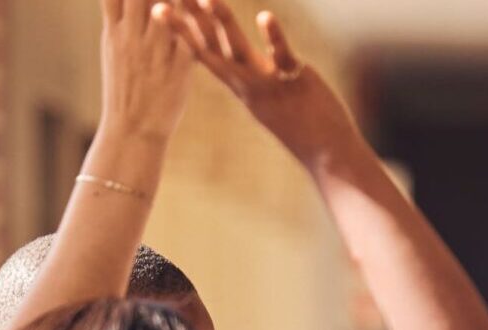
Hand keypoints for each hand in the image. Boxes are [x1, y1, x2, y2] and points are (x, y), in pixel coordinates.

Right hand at [100, 0, 194, 139]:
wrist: (132, 131)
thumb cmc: (124, 89)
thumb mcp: (113, 51)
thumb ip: (120, 22)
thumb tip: (120, 0)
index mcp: (114, 35)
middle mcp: (132, 39)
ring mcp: (155, 53)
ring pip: (168, 10)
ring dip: (180, 0)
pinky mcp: (180, 67)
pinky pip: (190, 36)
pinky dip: (196, 24)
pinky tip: (208, 12)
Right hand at [162, 0, 362, 169]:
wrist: (329, 157)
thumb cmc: (302, 126)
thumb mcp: (267, 99)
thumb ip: (251, 79)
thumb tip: (239, 63)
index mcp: (240, 87)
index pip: (203, 54)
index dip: (181, 32)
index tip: (158, 9)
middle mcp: (247, 86)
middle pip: (210, 49)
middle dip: (186, 22)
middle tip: (163, 0)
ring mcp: (269, 84)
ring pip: (238, 51)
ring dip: (222, 22)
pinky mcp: (297, 81)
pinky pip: (282, 56)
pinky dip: (273, 36)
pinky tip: (264, 16)